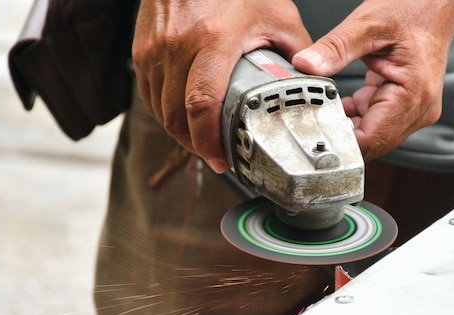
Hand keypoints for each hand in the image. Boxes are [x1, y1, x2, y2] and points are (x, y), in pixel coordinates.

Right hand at [133, 0, 311, 172]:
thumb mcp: (277, 13)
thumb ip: (298, 51)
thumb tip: (311, 82)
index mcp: (212, 38)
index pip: (202, 105)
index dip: (208, 141)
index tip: (222, 160)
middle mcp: (176, 45)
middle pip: (176, 116)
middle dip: (195, 145)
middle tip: (215, 157)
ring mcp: (153, 48)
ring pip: (159, 110)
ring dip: (179, 132)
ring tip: (200, 141)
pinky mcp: (142, 48)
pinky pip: (148, 94)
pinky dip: (164, 112)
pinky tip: (182, 117)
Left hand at [291, 0, 453, 160]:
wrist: (436, 4)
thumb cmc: (412, 10)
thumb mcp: (367, 25)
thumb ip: (335, 48)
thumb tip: (305, 65)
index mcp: (414, 94)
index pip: (372, 140)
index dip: (340, 142)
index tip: (312, 135)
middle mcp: (418, 110)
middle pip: (372, 143)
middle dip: (340, 136)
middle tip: (308, 122)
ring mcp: (413, 111)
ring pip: (371, 136)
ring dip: (345, 127)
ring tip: (320, 109)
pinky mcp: (403, 107)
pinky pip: (373, 123)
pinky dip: (353, 118)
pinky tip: (338, 103)